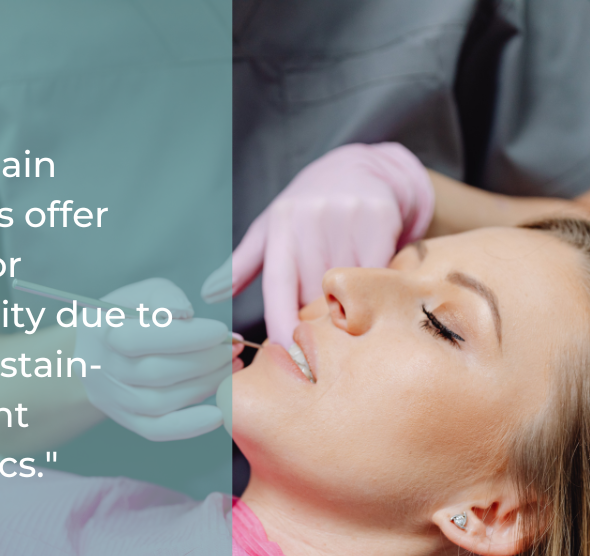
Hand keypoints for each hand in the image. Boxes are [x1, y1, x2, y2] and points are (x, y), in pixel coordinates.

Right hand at [74, 278, 237, 440]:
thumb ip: (164, 297)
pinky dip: (190, 426)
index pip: (141, 339)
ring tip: (232, 368)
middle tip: (233, 350)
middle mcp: (103, 369)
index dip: (186, 337)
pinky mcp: (129, 420)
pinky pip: (158, 430)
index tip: (220, 331)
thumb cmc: (131, 316)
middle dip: (205, 361)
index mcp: (102, 331)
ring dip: (205, 386)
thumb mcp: (142, 294)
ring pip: (162, 402)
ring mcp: (114, 399)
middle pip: (157, 373)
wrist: (100, 352)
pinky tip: (219, 414)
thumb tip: (185, 314)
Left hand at [201, 142, 433, 346]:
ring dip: (347, 304)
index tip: (287, 353)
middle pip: (315, 293)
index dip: (282, 323)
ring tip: (346, 302)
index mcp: (281, 227)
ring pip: (349, 285)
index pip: (279, 286)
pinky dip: (374, 288)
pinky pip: (378, 273)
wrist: (359, 169)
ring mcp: (346, 218)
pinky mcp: (379, 219)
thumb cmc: (307, 208)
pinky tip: (371, 287)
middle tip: (321, 327)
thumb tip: (210, 293)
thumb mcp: (271, 228)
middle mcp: (311, 220)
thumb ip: (243, 264)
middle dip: (316, 316)